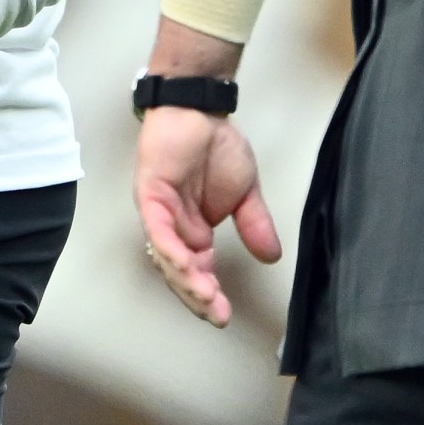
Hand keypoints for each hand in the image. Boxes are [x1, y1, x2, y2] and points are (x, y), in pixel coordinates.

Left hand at [134, 107, 282, 326]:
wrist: (199, 109)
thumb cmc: (216, 145)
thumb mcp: (244, 193)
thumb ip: (254, 225)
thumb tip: (272, 257)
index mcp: (193, 230)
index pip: (197, 271)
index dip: (209, 295)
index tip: (225, 315)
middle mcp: (172, 226)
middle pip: (178, 271)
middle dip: (197, 297)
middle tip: (216, 315)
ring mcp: (159, 211)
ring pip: (166, 256)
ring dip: (185, 279)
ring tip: (206, 298)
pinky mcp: (150, 194)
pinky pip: (158, 228)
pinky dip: (170, 249)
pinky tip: (186, 266)